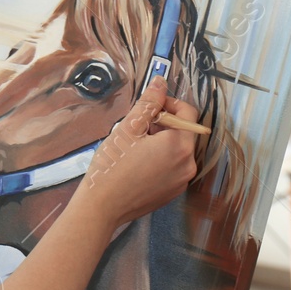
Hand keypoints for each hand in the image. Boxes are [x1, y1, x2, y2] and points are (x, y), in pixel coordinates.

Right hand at [73, 76, 199, 233]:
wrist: (102, 206)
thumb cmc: (112, 167)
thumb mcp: (128, 128)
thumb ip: (148, 103)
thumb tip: (160, 82)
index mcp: (180, 146)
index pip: (188, 112)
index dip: (169, 103)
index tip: (150, 107)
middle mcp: (188, 164)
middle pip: (183, 132)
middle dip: (163, 124)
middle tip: (136, 128)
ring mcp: (182, 181)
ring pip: (178, 150)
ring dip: (161, 142)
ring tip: (135, 147)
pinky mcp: (173, 192)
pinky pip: (173, 167)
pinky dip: (160, 159)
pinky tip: (137, 164)